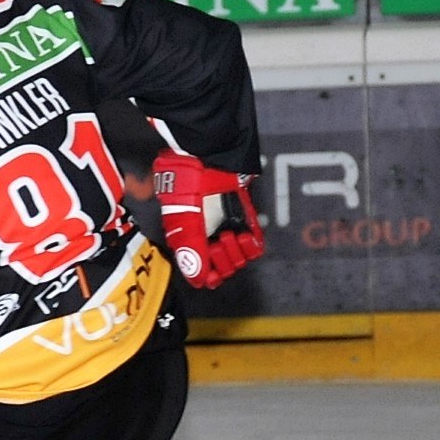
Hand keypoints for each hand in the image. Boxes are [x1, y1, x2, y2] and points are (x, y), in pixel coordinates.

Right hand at [153, 153, 266, 289]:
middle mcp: (208, 238)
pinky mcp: (244, 220)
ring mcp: (227, 229)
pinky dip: (251, 245)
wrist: (212, 158)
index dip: (207, 275)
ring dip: (235, 252)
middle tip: (218, 242)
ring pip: (238, 260)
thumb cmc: (189, 184)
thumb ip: (191, 249)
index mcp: (188, 240)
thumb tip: (199, 281)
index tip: (212, 272)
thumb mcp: (185, 219)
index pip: (201, 273)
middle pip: (221, 268)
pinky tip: (244, 237)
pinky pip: (254, 245)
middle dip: (221, 260)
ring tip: (229, 235)